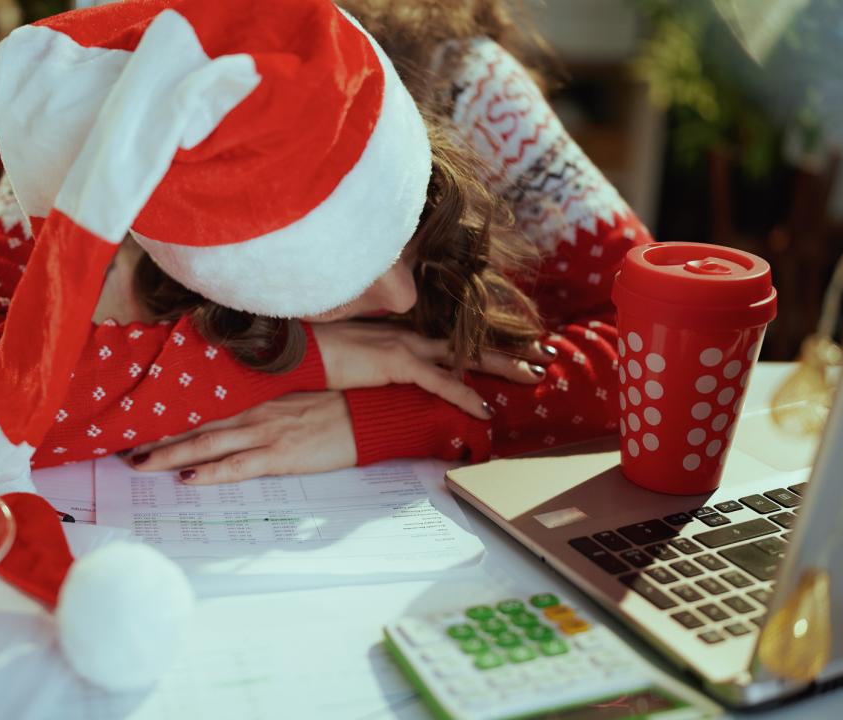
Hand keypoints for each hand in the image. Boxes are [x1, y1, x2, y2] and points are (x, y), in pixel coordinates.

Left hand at [127, 391, 356, 484]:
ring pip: (207, 444)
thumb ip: (263, 404)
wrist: (367, 415)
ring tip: (140, 463)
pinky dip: (211, 473)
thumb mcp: (293, 399)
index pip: (204, 406)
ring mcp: (265, 433)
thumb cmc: (335, 408)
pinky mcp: (280, 456)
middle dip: (158, 436)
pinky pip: (237, 466)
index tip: (141, 420)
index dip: (171, 415)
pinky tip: (188, 480)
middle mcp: (253, 412)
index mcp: (256, 398)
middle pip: (196, 424)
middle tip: (124, 447)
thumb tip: (237, 417)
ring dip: (171, 454)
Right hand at [309, 322, 554, 418]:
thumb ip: (379, 364)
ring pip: (467, 356)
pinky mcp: (396, 362)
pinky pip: (440, 382)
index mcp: (403, 334)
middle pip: (471, 343)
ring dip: (504, 367)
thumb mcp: (357, 359)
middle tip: (545, 355)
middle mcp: (410, 335)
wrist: (298, 349)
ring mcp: (405, 346)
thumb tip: (389, 377)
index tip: (515, 347)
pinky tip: (487, 410)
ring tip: (535, 375)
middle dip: (511, 350)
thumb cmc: (320, 355)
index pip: (453, 339)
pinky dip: (465, 396)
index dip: (486, 344)